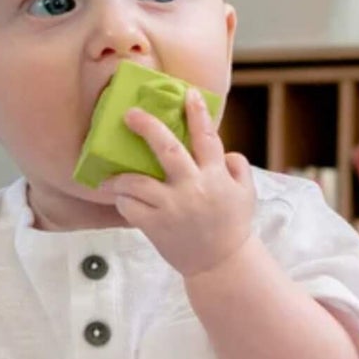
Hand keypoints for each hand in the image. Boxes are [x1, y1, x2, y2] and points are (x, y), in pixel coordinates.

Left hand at [101, 88, 256, 277]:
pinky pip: (129, 207)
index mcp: (216, 177)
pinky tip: (122, 200)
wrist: (221, 265)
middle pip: (166, 149)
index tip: (186, 93)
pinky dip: (123, 201)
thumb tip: (226, 152)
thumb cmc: (233, 226)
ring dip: (120, 177)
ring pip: (137, 181)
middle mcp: (193, 188)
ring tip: (111, 177)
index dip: (197, 114)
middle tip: (129, 114)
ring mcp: (172, 207)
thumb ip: (238, 169)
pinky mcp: (156, 226)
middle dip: (146, 127)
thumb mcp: (247, 195)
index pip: (207, 138)